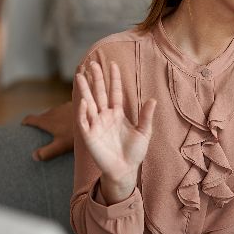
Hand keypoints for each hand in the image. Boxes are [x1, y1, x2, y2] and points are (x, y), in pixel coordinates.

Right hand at [22, 101, 74, 160]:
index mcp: (47, 121)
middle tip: (39, 130)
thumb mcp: (61, 146)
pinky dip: (64, 114)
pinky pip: (65, 109)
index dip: (25, 122)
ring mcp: (64, 107)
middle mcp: (53, 112)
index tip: (22, 126)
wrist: (94, 118)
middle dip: (39, 121)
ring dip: (52, 117)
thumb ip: (47, 152)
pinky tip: (70, 121)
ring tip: (55, 126)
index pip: (30, 119)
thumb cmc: (76, 135)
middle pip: (42, 116)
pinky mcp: (75, 105)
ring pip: (54, 112)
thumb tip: (34, 156)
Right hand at [76, 61, 155, 199]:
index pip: (115, 92)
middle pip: (99, 93)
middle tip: (93, 63)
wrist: (126, 170)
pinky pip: (84, 121)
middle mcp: (105, 116)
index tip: (114, 64)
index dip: (114, 79)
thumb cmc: (134, 152)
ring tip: (80, 75)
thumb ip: (146, 116)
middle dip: (96, 79)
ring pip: (88, 103)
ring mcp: (96, 125)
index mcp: (117, 114)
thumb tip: (153, 99)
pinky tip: (84, 101)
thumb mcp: (144, 132)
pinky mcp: (89, 136)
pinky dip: (83, 112)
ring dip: (84, 90)